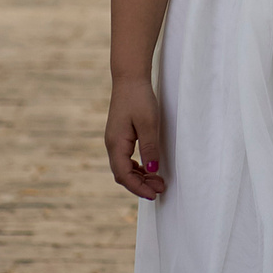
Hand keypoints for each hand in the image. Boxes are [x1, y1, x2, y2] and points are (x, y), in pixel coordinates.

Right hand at [106, 75, 167, 199]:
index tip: (154, 194)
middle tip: (160, 188)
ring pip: (123, 168)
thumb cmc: (139, 98)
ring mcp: (114, 141)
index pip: (123, 175)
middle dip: (140, 185)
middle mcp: (111, 145)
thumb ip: (150, 147)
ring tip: (157, 181)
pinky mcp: (119, 136)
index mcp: (116, 144)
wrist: (129, 78)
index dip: (138, 188)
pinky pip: (125, 159)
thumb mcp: (149, 123)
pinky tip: (149, 168)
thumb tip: (153, 170)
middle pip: (122, 175)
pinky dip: (136, 168)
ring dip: (139, 177)